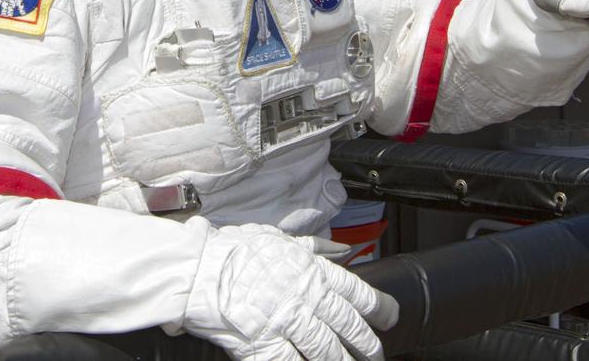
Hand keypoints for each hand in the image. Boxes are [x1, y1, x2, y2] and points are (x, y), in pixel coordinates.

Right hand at [180, 220, 398, 360]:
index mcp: (310, 269)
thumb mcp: (279, 239)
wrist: (198, 268)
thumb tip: (342, 250)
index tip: (389, 318)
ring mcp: (286, 321)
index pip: (355, 291)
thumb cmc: (235, 251)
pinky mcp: (264, 344)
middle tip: (375, 355)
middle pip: (347, 325)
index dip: (378, 307)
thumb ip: (314, 248)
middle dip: (366, 344)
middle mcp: (304, 296)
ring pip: (326, 349)